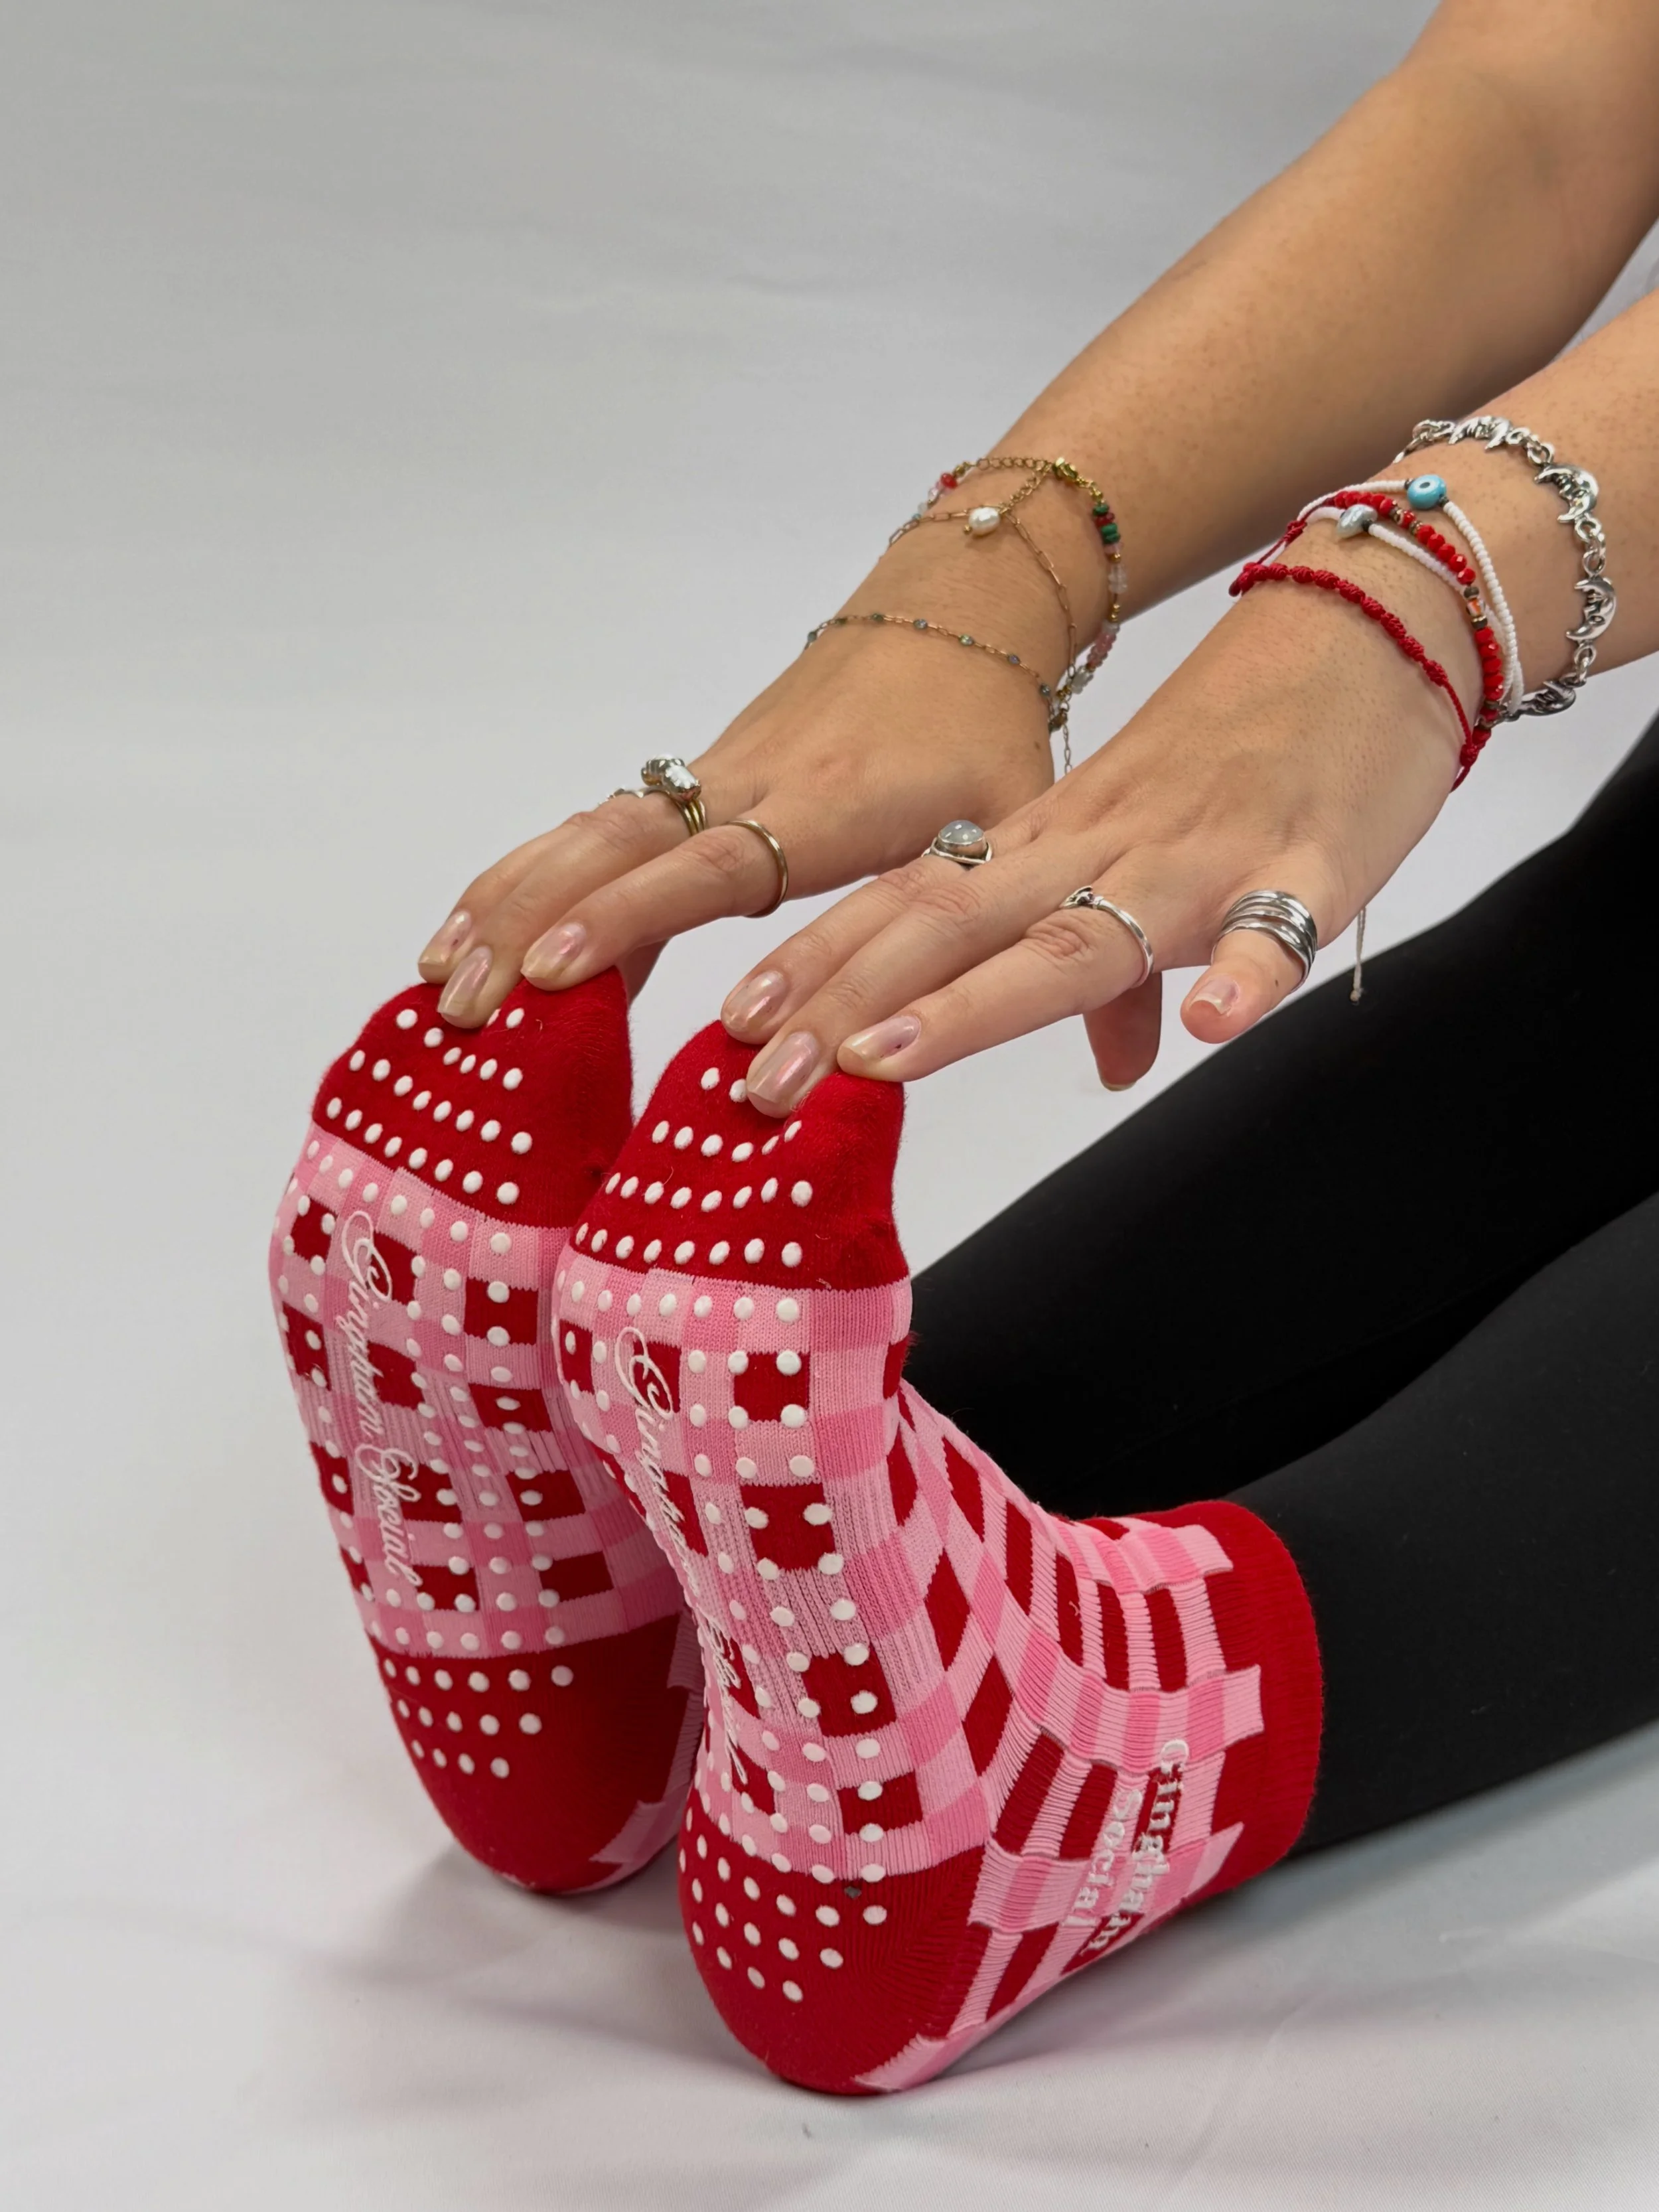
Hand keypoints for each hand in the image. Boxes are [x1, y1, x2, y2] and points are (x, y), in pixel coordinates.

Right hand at [415, 477, 1099, 1026]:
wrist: (955, 604)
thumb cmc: (992, 724)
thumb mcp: (1037, 824)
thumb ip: (1094, 953)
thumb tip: (1138, 1068)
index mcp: (826, 806)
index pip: (715, 865)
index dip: (636, 918)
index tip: (563, 974)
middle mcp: (749, 786)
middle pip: (613, 848)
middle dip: (531, 924)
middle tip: (462, 1003)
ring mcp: (712, 777)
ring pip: (586, 835)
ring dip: (508, 902)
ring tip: (438, 983)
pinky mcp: (699, 778)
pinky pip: (597, 830)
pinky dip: (532, 877)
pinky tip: (482, 936)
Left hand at [722, 538, 1480, 1114]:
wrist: (1369, 619)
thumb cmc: (1243, 742)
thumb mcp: (1132, 841)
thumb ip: (1077, 931)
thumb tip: (1096, 1057)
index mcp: (1052, 843)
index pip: (910, 904)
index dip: (820, 966)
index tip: (731, 1033)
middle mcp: (1100, 850)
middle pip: (954, 929)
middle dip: (847, 1005)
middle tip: (757, 1085)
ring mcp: (1201, 860)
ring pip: (1078, 937)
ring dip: (978, 1002)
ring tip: (888, 1056)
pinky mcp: (1314, 865)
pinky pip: (1279, 924)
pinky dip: (1247, 971)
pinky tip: (1212, 1021)